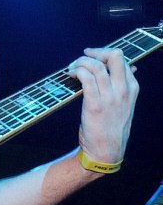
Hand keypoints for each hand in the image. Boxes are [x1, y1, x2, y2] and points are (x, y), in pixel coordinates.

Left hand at [68, 47, 138, 163]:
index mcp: (132, 88)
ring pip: (96, 65)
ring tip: (72, 68)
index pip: (122, 60)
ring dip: (80, 62)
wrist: (106, 152)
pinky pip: (86, 78)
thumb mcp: (125, 106)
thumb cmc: (111, 129)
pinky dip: (77, 72)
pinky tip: (71, 75)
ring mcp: (110, 97)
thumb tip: (130, 67)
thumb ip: (125, 87)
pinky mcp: (95, 105)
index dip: (104, 55)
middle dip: (96, 52)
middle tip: (83, 57)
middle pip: (114, 56)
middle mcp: (123, 90)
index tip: (92, 58)